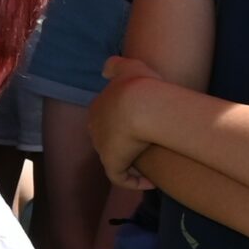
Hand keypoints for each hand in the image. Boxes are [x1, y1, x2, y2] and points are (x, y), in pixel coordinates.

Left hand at [87, 71, 156, 185]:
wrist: (142, 104)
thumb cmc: (141, 85)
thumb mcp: (130, 66)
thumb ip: (116, 65)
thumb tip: (104, 70)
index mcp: (99, 108)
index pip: (107, 121)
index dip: (124, 126)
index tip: (143, 129)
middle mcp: (96, 129)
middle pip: (109, 141)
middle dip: (125, 147)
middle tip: (149, 150)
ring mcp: (101, 147)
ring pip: (116, 159)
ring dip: (132, 165)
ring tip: (152, 168)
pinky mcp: (111, 163)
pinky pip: (121, 178)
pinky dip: (134, 182)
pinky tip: (151, 182)